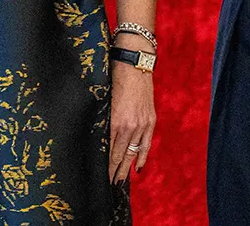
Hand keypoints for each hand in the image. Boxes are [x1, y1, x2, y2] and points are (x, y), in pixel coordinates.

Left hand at [108, 60, 154, 182]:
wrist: (134, 64)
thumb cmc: (113, 77)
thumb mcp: (104, 100)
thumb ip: (104, 119)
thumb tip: (99, 137)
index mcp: (115, 121)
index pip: (109, 150)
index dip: (105, 165)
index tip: (101, 176)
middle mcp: (130, 126)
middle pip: (120, 155)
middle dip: (114, 171)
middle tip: (108, 184)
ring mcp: (142, 124)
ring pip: (133, 152)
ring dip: (126, 168)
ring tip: (120, 181)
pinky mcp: (150, 121)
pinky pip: (146, 144)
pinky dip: (141, 157)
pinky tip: (137, 168)